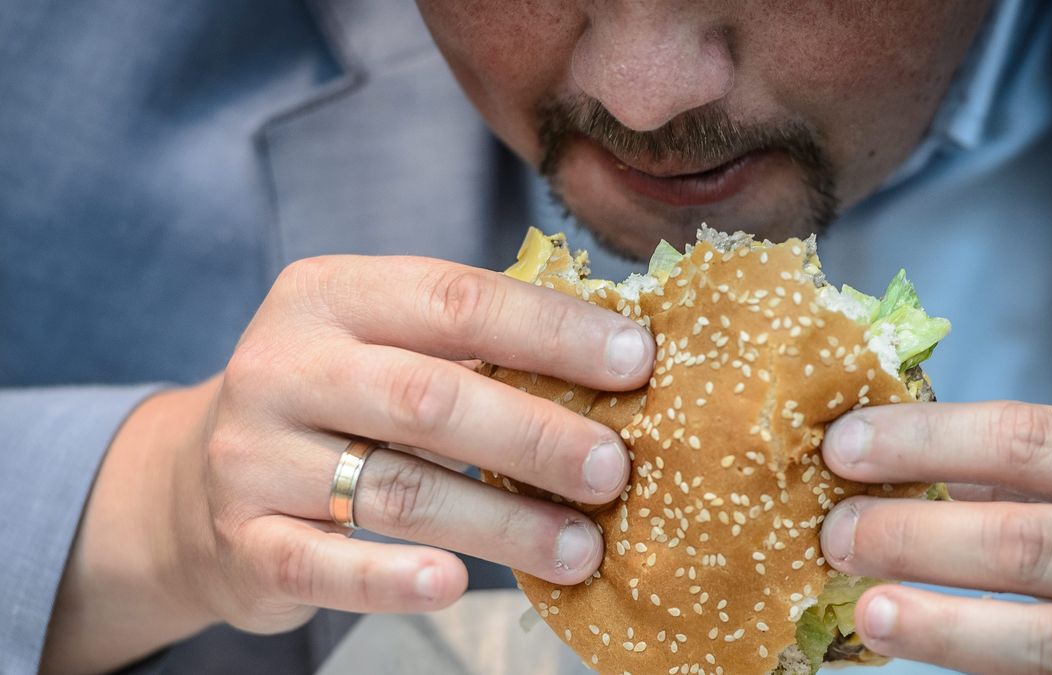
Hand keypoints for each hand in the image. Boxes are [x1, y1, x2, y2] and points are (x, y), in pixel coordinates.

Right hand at [43, 256, 652, 673]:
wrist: (194, 479)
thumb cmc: (334, 400)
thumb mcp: (383, 344)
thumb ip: (473, 346)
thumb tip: (619, 360)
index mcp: (331, 295)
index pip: (456, 299)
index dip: (554, 330)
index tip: (639, 362)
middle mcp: (283, 365)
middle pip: (428, 397)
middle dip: (536, 435)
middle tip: (616, 470)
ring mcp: (253, 456)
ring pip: (394, 489)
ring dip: (501, 523)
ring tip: (580, 547)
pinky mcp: (243, 540)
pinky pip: (324, 566)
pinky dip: (393, 579)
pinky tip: (457, 585)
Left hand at [819, 401, 1051, 673]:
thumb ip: (1010, 470)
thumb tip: (877, 458)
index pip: (1025, 438)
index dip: (924, 440)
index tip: (843, 446)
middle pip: (1026, 540)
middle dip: (916, 536)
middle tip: (837, 533)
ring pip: (1047, 637)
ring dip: (942, 625)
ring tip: (868, 611)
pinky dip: (979, 666)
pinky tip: (920, 651)